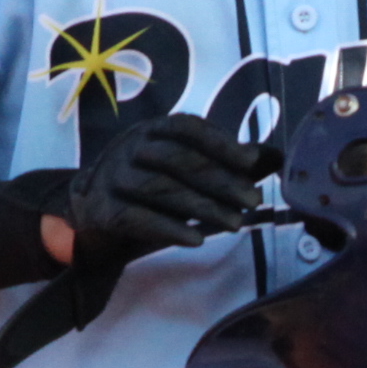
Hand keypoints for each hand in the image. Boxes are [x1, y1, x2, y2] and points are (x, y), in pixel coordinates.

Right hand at [59, 116, 280, 261]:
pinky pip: (136, 218)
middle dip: (219, 180)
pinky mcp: (101, 209)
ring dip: (201, 207)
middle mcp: (129, 146)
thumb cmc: (149, 189)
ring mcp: (112, 176)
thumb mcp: (185, 170)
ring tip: (236, 224)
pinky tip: (196, 239)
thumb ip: (227, 162)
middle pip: (177, 160)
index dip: (221, 143)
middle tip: (253, 201)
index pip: (187, 128)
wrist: (91, 215)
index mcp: (152, 130)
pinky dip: (168, 228)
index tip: (252, 163)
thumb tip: (276, 156)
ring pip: (159, 188)